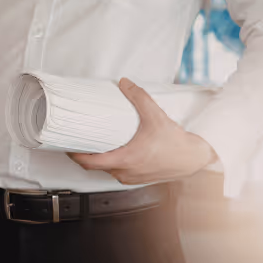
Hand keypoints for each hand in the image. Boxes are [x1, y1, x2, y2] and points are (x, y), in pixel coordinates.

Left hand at [68, 78, 215, 184]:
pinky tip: (114, 152)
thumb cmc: (176, 143)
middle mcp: (125, 173)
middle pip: (95, 167)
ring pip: (107, 170)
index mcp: (124, 160)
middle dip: (85, 155)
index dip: (75, 155)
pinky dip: (112, 163)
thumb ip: (139, 97)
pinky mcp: (137, 179)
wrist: (194, 159)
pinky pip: (118, 172)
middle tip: (79, 142)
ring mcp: (131, 178)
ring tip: (96, 144)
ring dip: (100, 159)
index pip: (89, 163)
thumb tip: (125, 83)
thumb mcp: (156, 116)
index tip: (67, 147)